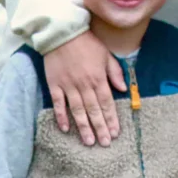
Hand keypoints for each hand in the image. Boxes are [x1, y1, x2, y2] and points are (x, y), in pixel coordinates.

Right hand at [43, 31, 125, 145]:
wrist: (63, 33)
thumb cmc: (87, 43)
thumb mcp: (106, 54)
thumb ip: (114, 72)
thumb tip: (123, 89)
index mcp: (98, 77)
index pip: (107, 102)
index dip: (111, 118)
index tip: (115, 133)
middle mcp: (84, 84)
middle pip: (93, 110)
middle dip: (100, 127)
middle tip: (104, 143)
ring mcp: (68, 86)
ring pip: (77, 111)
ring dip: (83, 127)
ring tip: (89, 142)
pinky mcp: (55, 85)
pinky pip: (58, 104)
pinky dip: (61, 116)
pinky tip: (65, 129)